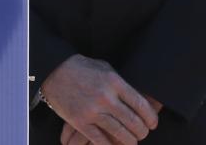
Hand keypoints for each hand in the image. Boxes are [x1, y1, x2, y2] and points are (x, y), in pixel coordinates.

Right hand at [42, 55, 157, 144]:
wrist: (53, 70)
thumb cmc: (80, 67)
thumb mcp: (104, 68)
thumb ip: (120, 83)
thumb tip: (136, 98)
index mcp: (114, 82)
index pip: (140, 105)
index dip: (151, 118)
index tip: (153, 123)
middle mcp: (105, 97)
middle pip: (133, 122)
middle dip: (142, 131)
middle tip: (143, 133)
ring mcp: (92, 111)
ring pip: (120, 133)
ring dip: (130, 141)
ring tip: (132, 141)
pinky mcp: (80, 121)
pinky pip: (100, 140)